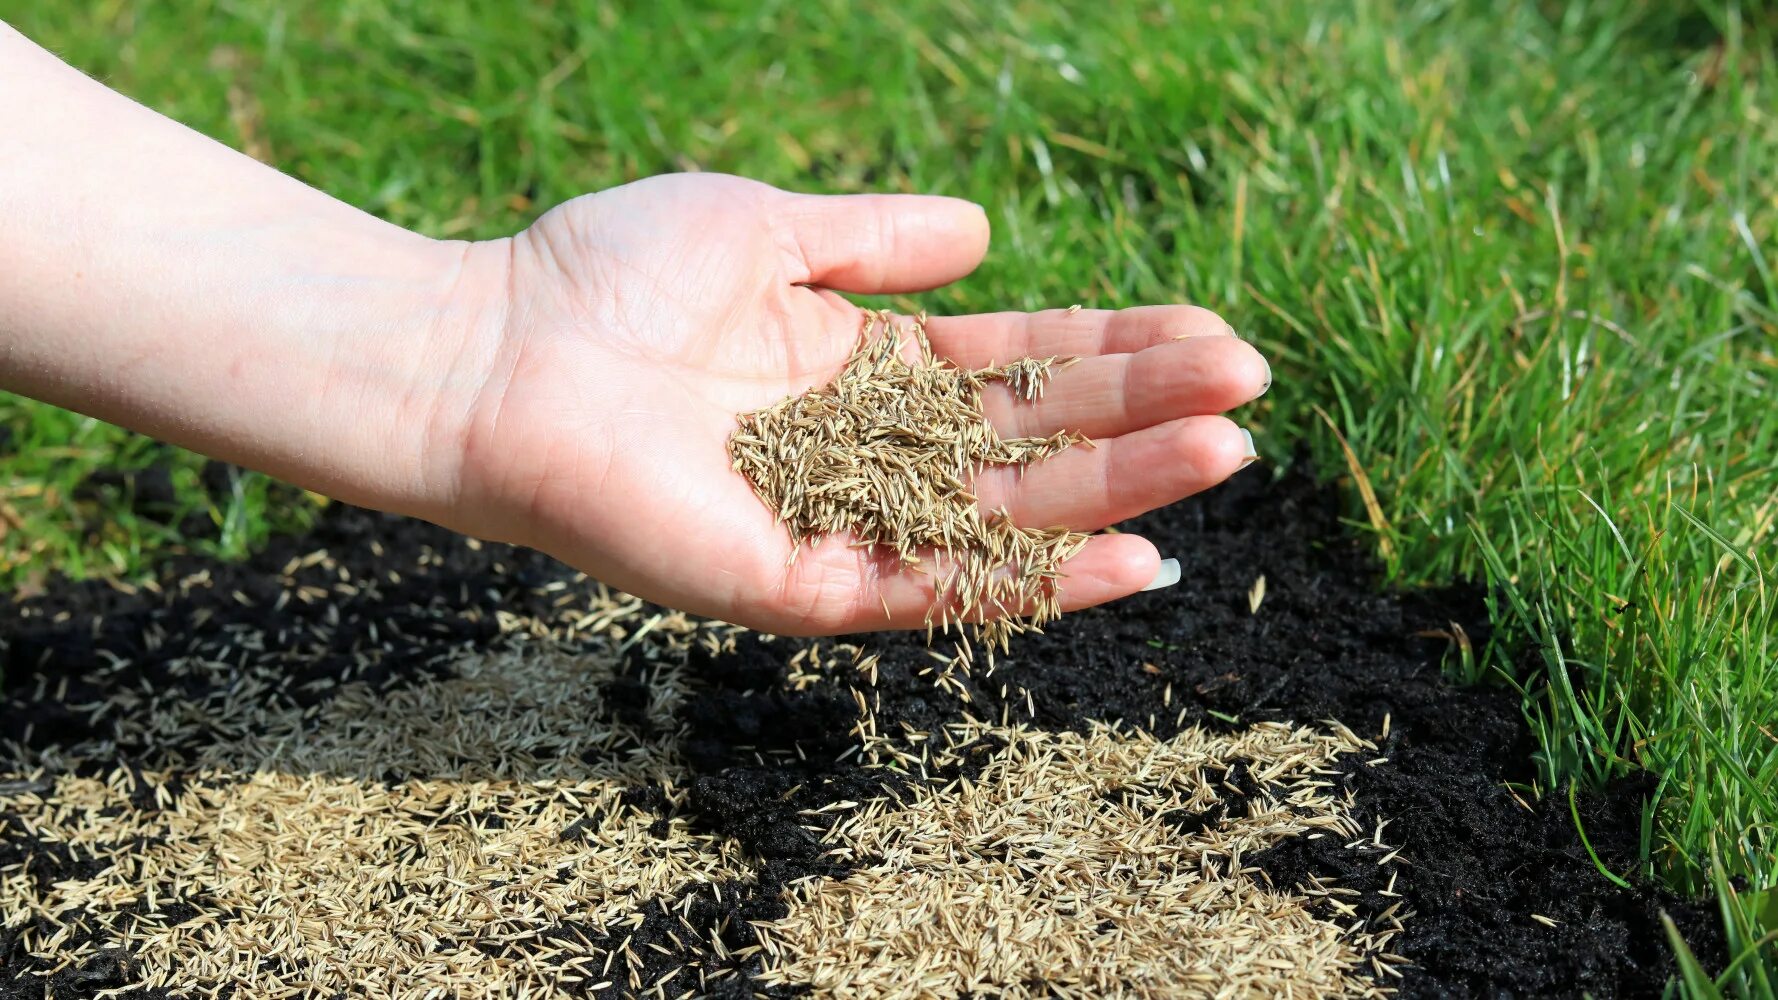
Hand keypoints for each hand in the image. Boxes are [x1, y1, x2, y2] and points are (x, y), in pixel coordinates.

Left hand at [435, 174, 1269, 634]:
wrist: (488, 352)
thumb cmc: (605, 276)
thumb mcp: (764, 227)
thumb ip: (873, 241)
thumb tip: (987, 233)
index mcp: (860, 371)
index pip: (1015, 364)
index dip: (1110, 349)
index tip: (1208, 335)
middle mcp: (863, 454)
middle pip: (1031, 439)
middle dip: (1140, 413)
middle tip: (1250, 391)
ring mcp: (839, 524)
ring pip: (1004, 514)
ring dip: (1117, 489)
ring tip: (1224, 454)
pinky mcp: (802, 583)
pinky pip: (936, 589)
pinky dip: (1033, 578)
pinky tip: (1129, 554)